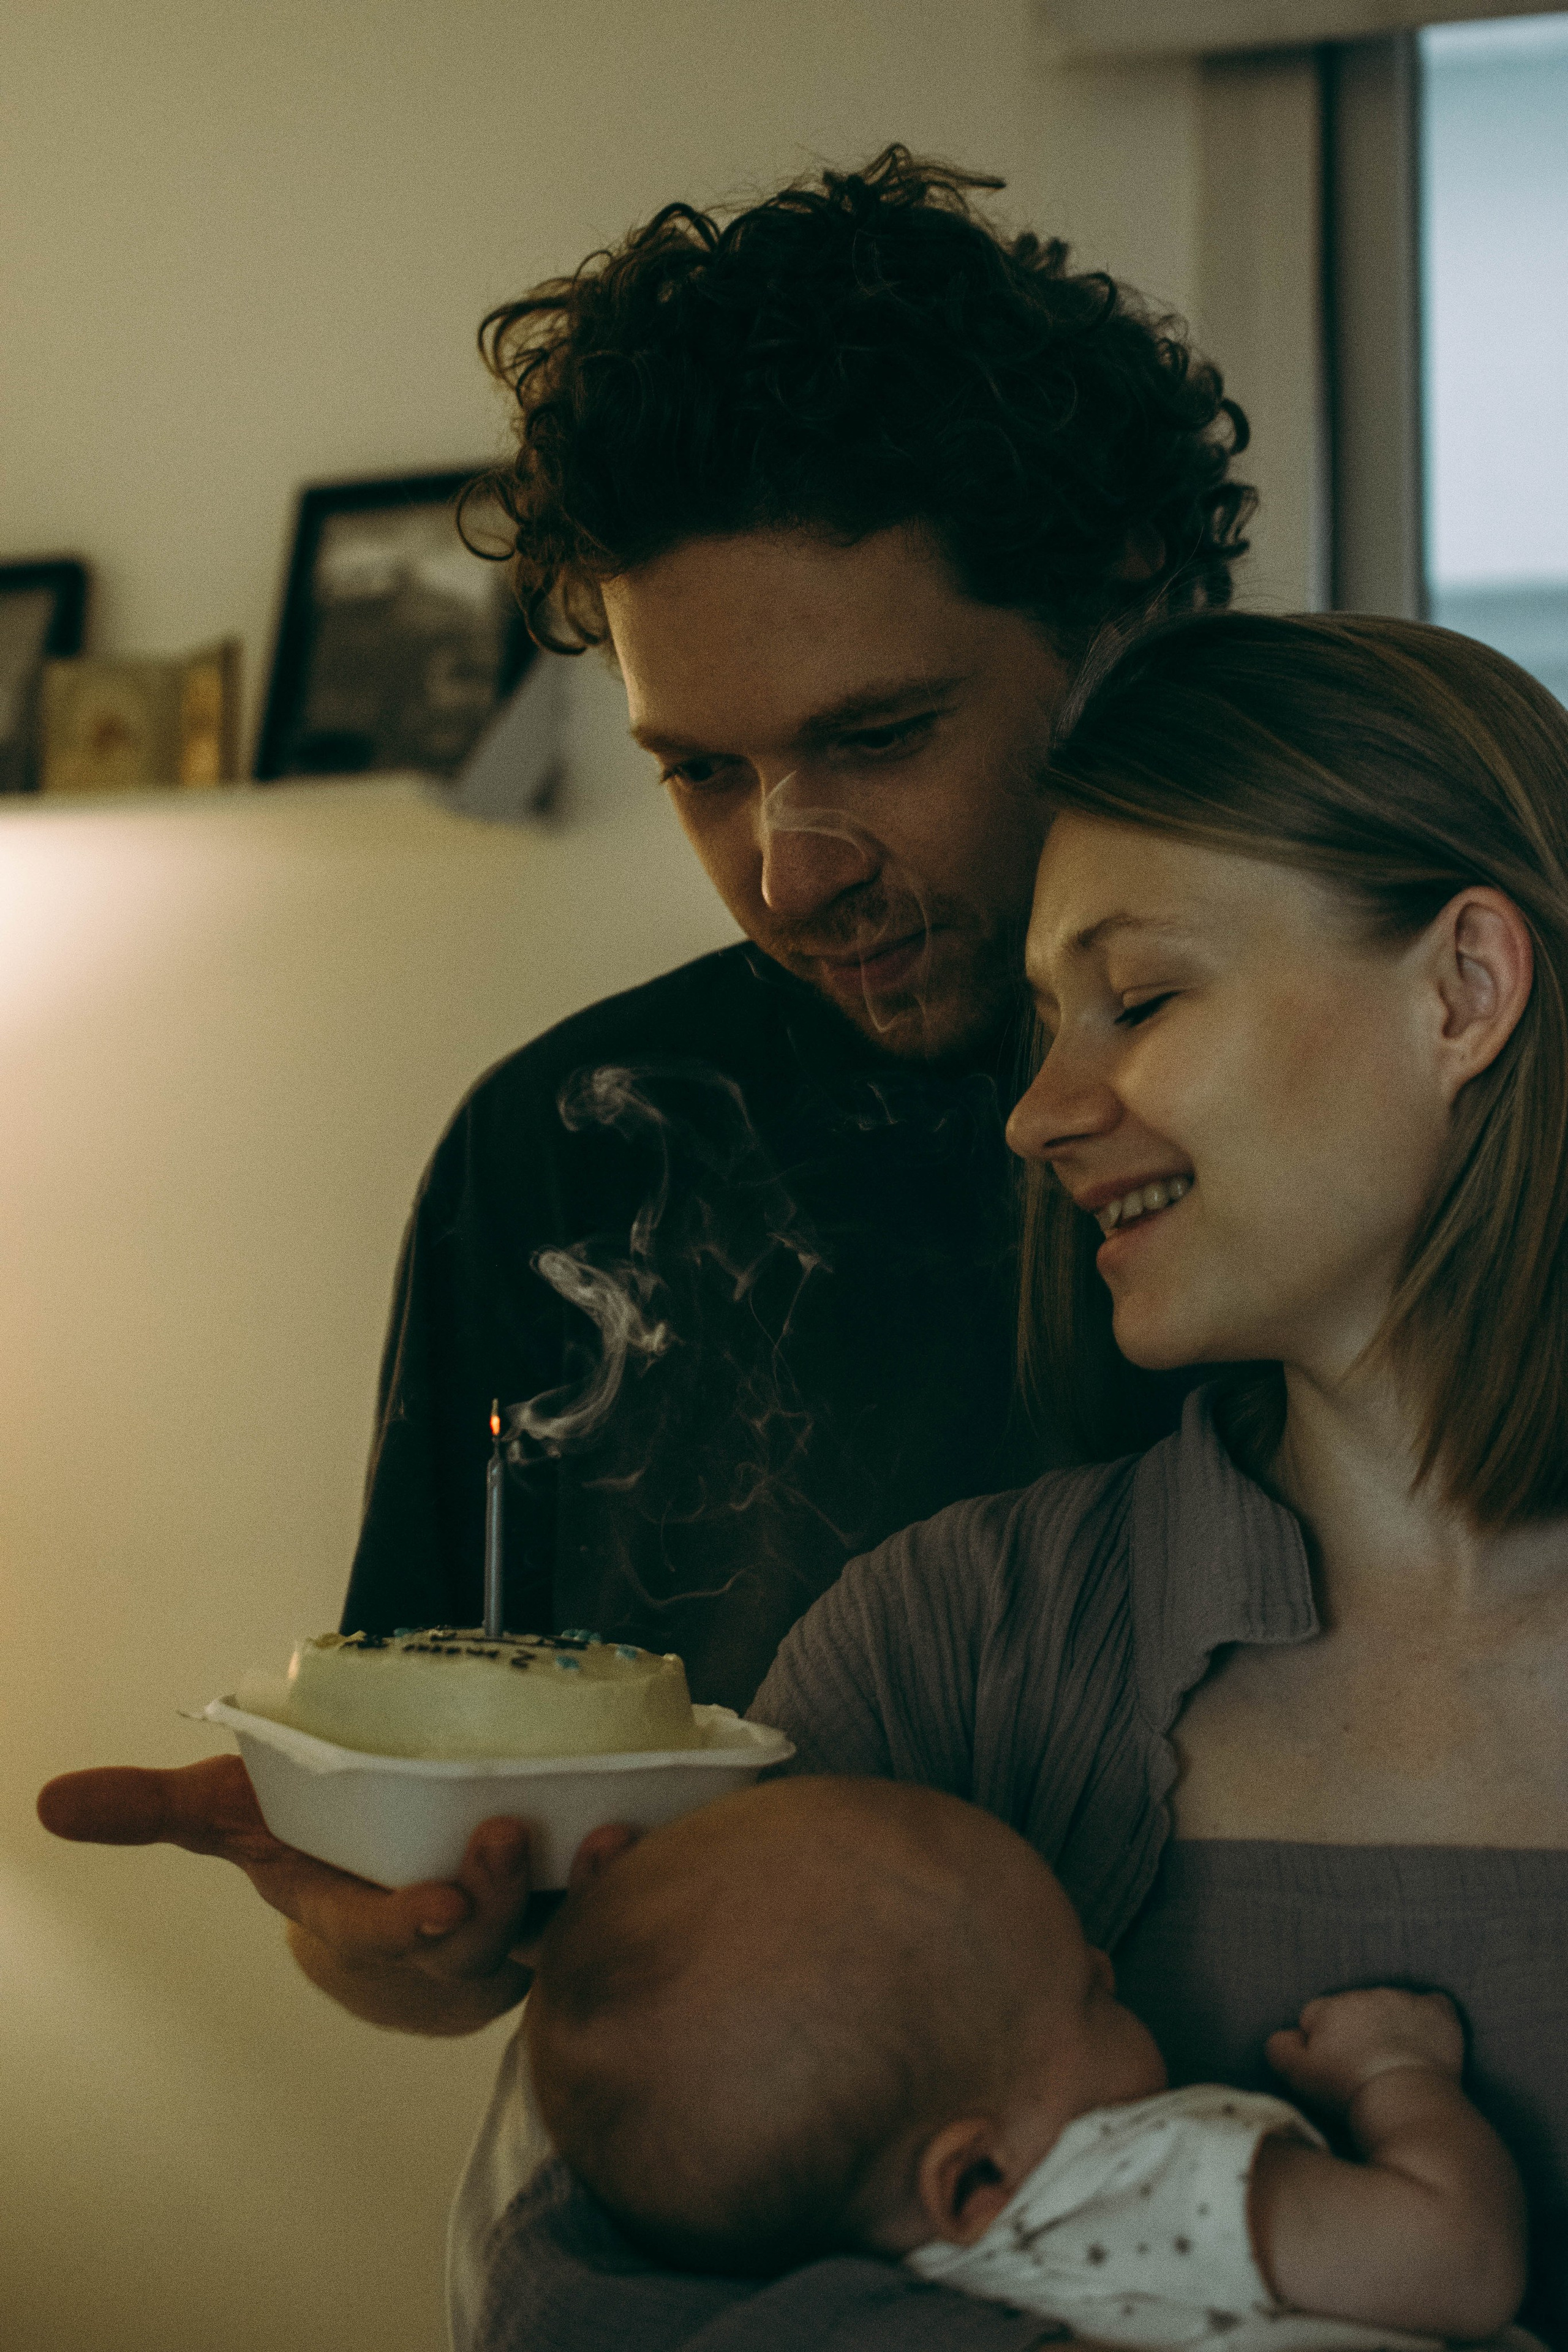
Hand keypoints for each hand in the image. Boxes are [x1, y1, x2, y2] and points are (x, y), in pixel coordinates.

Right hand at [38, 1756, 638, 2001]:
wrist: (391, 1862)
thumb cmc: (311, 1836)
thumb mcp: (234, 1813)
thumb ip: (155, 1807)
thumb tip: (46, 1801)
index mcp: (356, 1916)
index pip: (378, 1938)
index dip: (402, 1929)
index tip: (434, 1904)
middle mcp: (434, 1934)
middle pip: (470, 1943)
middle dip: (487, 1900)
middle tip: (502, 1839)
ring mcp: (502, 1929)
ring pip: (544, 1932)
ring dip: (577, 1893)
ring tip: (600, 1839)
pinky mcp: (558, 1907)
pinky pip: (600, 1905)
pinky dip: (621, 1875)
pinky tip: (637, 1832)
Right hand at [1266, 1987, 1464, 2110]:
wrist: (1405, 2100)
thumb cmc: (1350, 2090)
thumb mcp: (1298, 2074)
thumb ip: (1280, 2047)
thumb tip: (1286, 2035)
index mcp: (1329, 2007)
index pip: (1315, 2015)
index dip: (1321, 2042)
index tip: (1332, 2065)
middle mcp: (1365, 1994)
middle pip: (1352, 2008)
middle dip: (1355, 2030)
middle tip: (1363, 2066)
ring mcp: (1403, 2000)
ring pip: (1389, 2006)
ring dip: (1389, 2024)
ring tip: (1394, 2060)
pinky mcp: (1437, 2011)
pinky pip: (1431, 2005)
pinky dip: (1427, 2019)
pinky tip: (1425, 2040)